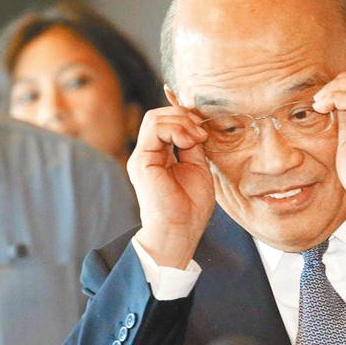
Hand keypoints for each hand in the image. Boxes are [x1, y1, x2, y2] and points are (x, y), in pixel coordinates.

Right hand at [127, 106, 214, 267]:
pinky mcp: (141, 160)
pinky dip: (175, 129)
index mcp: (161, 155)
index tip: (204, 123)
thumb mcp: (198, 167)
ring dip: (182, 122)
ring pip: (155, 117)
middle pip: (159, 115)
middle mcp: (149, 153)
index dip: (184, 114)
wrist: (180, 231)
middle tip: (202, 133)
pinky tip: (188, 142)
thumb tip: (195, 125)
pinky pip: (154, 128)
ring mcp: (143, 156)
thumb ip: (193, 145)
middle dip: (185, 116)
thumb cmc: (190, 207)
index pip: (166, 122)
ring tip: (197, 139)